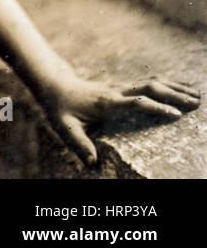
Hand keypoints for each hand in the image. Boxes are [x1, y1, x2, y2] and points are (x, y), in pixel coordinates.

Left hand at [35, 70, 200, 167]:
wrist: (55, 86)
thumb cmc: (60, 109)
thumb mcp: (65, 128)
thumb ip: (80, 145)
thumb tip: (92, 165)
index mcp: (106, 103)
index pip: (136, 102)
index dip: (156, 107)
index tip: (176, 115)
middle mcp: (116, 92)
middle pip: (149, 88)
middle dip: (174, 95)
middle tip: (195, 104)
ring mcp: (119, 87)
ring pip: (150, 82)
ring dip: (174, 87)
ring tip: (196, 95)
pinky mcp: (121, 87)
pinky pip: (147, 84)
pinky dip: (166, 85)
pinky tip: (180, 89)